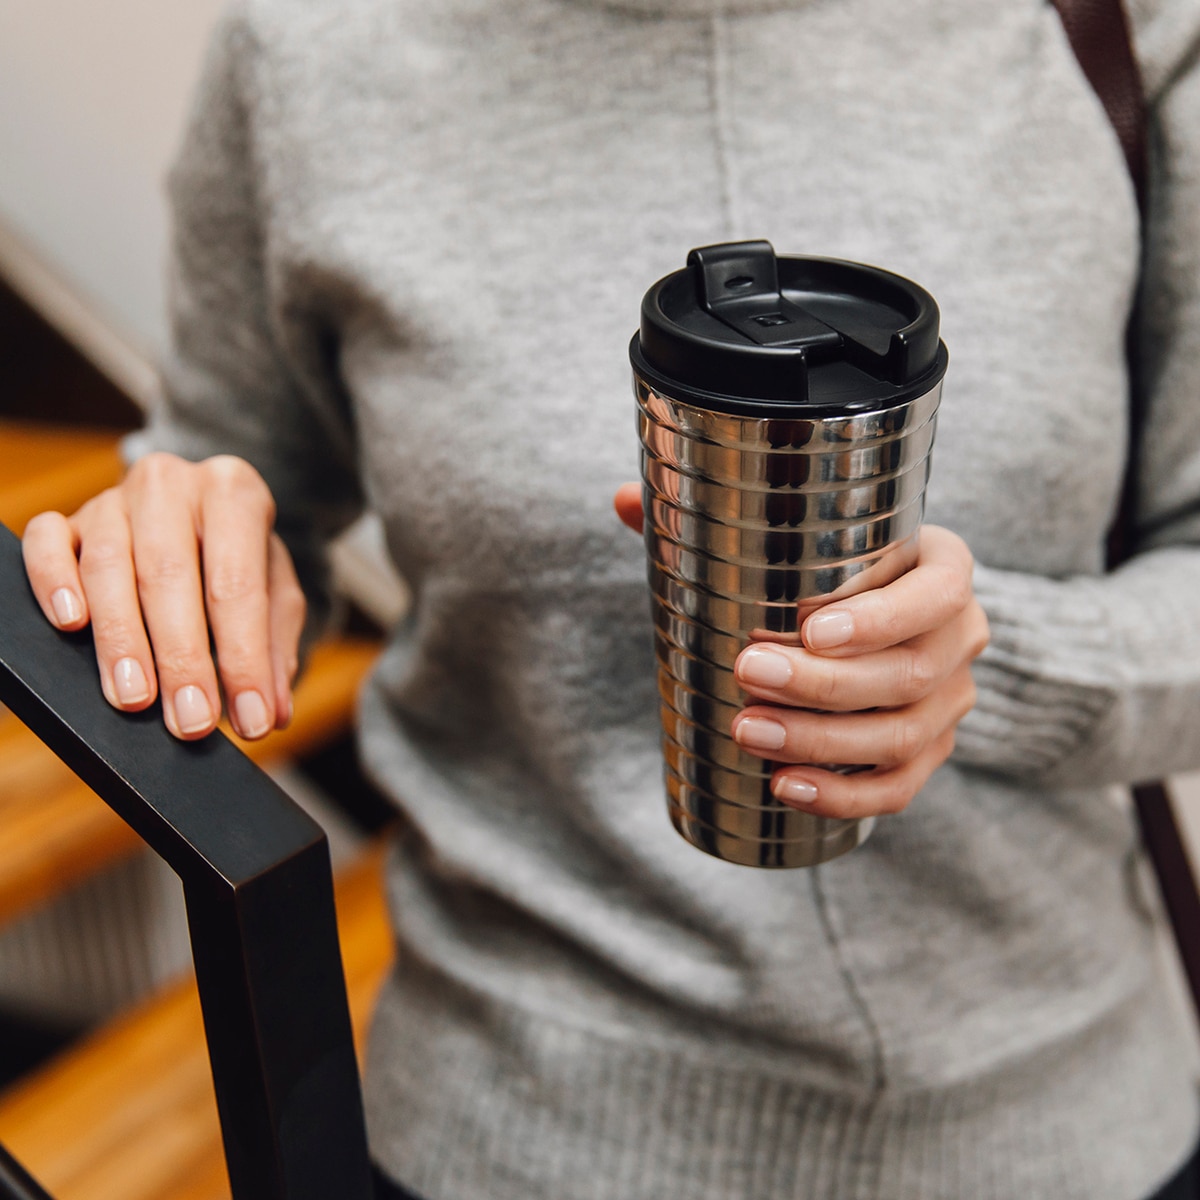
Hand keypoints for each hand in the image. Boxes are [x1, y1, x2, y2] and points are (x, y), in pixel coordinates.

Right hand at [22, 453, 304, 741]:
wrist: (200, 517)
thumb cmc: (240, 562)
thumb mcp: (275, 596)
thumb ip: (276, 648)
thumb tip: (272, 710)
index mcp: (233, 492)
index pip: (238, 584)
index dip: (246, 658)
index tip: (252, 720)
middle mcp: (172, 485)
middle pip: (169, 575)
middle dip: (183, 659)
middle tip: (192, 721)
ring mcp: (115, 499)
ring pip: (108, 565)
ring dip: (121, 640)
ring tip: (135, 699)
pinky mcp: (70, 518)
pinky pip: (46, 541)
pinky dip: (53, 581)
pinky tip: (71, 624)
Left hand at [614, 485, 988, 818]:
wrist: (875, 615)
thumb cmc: (827, 565)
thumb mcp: (798, 531)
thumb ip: (715, 514)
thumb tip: (623, 500)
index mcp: (944, 567)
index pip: (938, 593)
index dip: (880, 618)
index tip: (807, 629)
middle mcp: (962, 636)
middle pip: (910, 674)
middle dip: (824, 685)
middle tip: (748, 673)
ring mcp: (950, 701)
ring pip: (901, 737)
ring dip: (822, 742)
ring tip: (749, 731)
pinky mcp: (930, 751)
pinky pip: (900, 787)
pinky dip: (843, 795)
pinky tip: (784, 786)